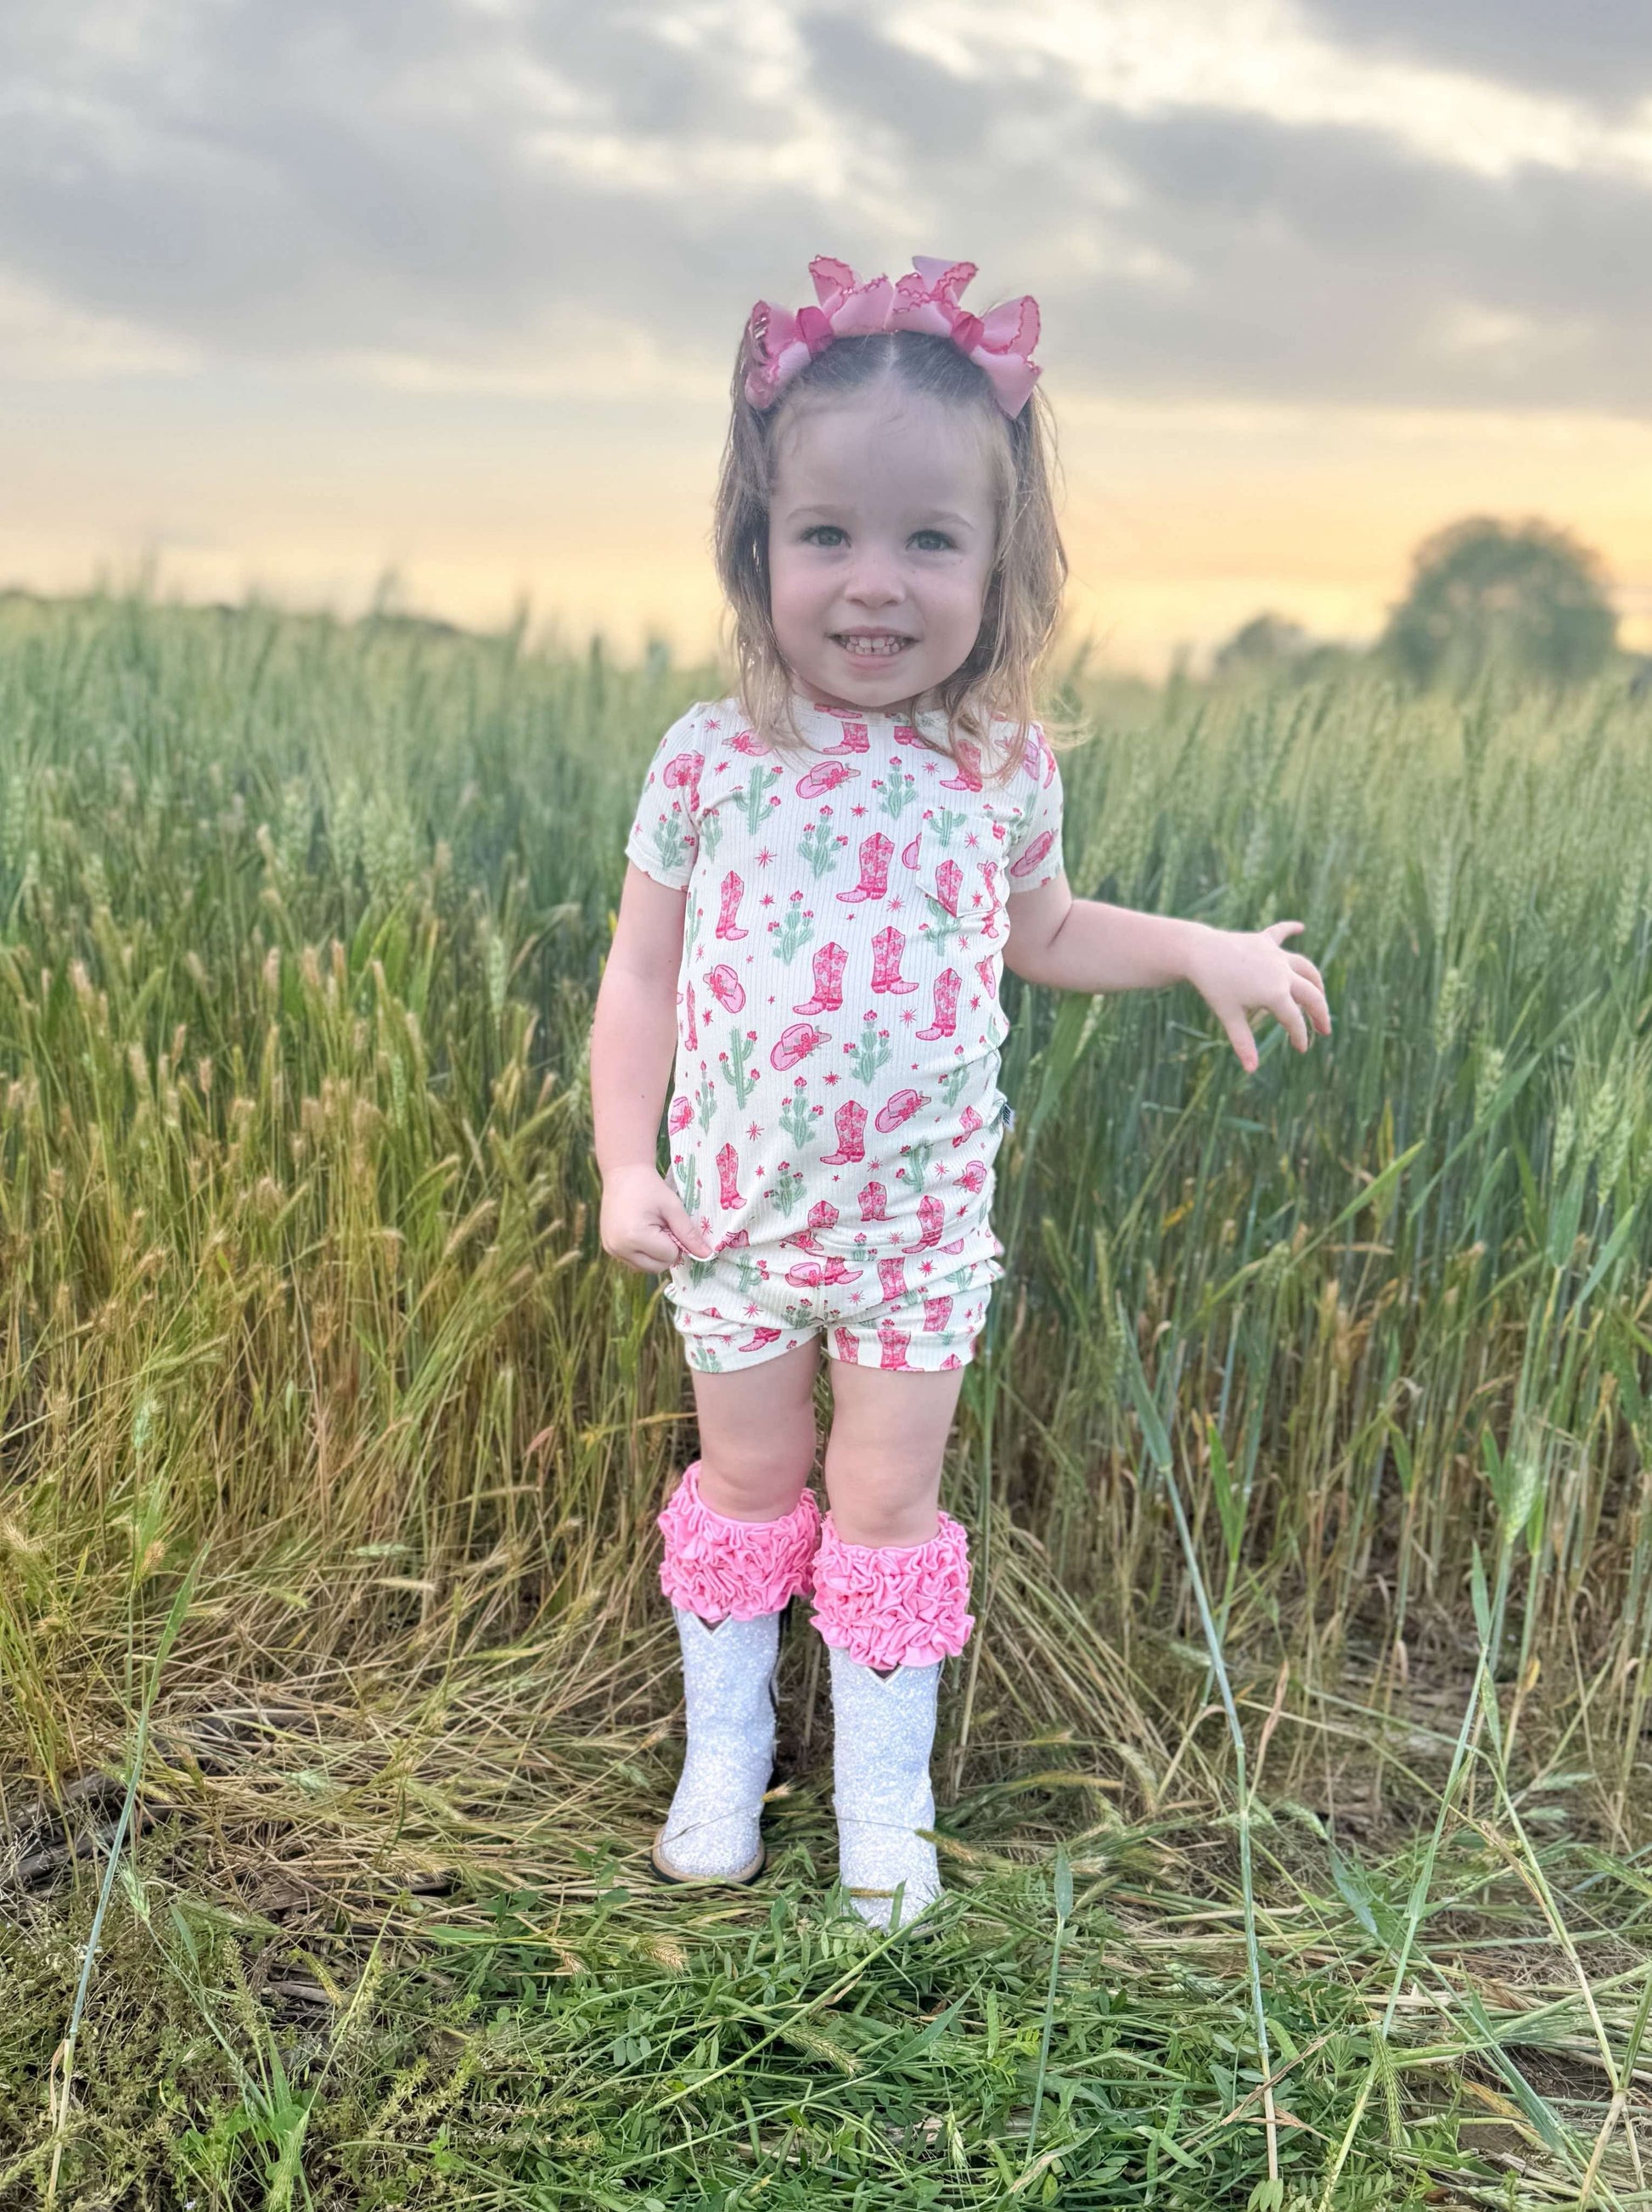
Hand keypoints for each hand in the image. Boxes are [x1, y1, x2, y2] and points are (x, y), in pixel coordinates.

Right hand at [599, 1163, 714, 1272]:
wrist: (623, 1174)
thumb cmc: (650, 1187)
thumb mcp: (673, 1207)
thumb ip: (689, 1234)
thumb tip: (708, 1255)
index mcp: (635, 1236)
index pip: (669, 1256)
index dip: (676, 1242)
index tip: (669, 1223)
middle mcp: (619, 1247)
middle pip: (657, 1267)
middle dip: (666, 1251)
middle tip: (662, 1227)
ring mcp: (611, 1249)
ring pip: (645, 1268)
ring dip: (654, 1254)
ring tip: (651, 1229)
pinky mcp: (608, 1248)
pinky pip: (633, 1262)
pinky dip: (642, 1253)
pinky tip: (640, 1233)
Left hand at [1185, 920, 1331, 1073]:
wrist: (1199, 952)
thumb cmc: (1214, 986)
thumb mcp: (1229, 1017)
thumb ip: (1243, 1043)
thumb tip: (1251, 1069)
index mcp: (1276, 993)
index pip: (1295, 1020)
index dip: (1300, 1037)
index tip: (1301, 1049)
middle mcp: (1283, 973)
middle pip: (1312, 995)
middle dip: (1320, 1014)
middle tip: (1324, 1030)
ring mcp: (1275, 955)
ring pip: (1305, 967)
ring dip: (1315, 982)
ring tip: (1318, 995)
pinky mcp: (1264, 941)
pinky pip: (1280, 932)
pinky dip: (1290, 929)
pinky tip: (1300, 927)